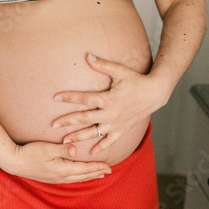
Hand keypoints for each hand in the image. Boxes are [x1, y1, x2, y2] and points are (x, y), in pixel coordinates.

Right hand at [5, 141, 111, 183]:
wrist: (13, 161)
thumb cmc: (30, 152)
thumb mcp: (47, 148)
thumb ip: (63, 149)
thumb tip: (77, 151)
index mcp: (62, 170)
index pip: (85, 169)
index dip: (97, 167)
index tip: (109, 166)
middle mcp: (61, 177)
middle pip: (83, 176)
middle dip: (97, 173)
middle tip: (109, 171)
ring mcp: (55, 179)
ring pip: (77, 178)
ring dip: (89, 176)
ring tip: (99, 174)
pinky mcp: (51, 178)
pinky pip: (70, 178)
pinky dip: (79, 177)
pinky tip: (80, 175)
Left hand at [52, 53, 168, 155]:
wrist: (155, 94)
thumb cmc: (137, 80)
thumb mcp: (121, 71)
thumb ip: (103, 65)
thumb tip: (87, 56)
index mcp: (108, 99)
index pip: (84, 98)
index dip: (69, 97)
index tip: (56, 97)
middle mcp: (111, 113)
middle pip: (84, 118)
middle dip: (68, 122)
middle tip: (53, 125)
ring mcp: (116, 123)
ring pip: (94, 132)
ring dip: (79, 137)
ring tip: (65, 141)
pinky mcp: (122, 129)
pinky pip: (110, 141)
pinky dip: (100, 147)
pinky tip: (91, 152)